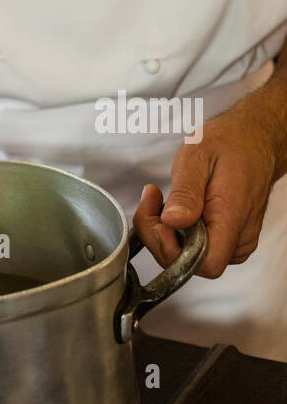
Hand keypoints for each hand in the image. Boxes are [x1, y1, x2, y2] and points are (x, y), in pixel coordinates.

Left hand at [133, 87, 286, 277]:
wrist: (252, 140)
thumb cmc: (228, 144)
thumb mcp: (198, 157)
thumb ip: (186, 192)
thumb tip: (173, 221)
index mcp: (232, 218)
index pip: (205, 263)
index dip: (174, 251)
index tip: (158, 220)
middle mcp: (238, 238)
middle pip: (192, 263)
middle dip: (160, 236)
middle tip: (151, 200)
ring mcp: (235, 240)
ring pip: (191, 257)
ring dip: (166, 233)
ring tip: (160, 199)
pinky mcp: (228, 237)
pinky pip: (197, 246)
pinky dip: (177, 231)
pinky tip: (172, 208)